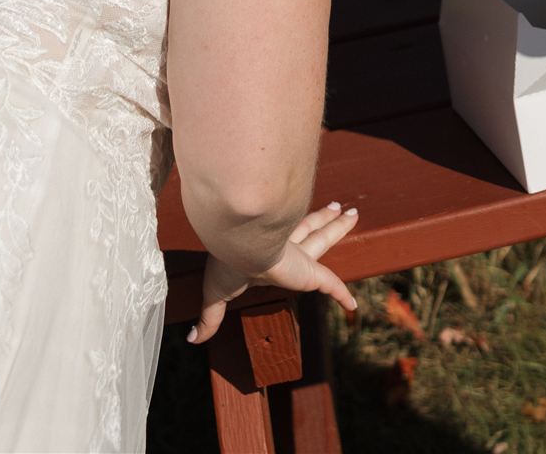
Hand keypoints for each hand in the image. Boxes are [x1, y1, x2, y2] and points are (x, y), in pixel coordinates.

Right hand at [189, 203, 359, 344]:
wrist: (240, 247)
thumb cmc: (226, 264)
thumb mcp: (215, 294)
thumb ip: (209, 317)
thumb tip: (192, 339)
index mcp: (265, 252)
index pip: (284, 239)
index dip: (292, 232)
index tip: (301, 224)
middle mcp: (286, 248)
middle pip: (311, 229)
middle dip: (324, 219)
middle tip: (339, 207)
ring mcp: (300, 257)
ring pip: (325, 239)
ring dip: (339, 228)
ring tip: (353, 214)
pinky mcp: (309, 272)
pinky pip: (331, 284)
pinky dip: (342, 295)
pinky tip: (353, 307)